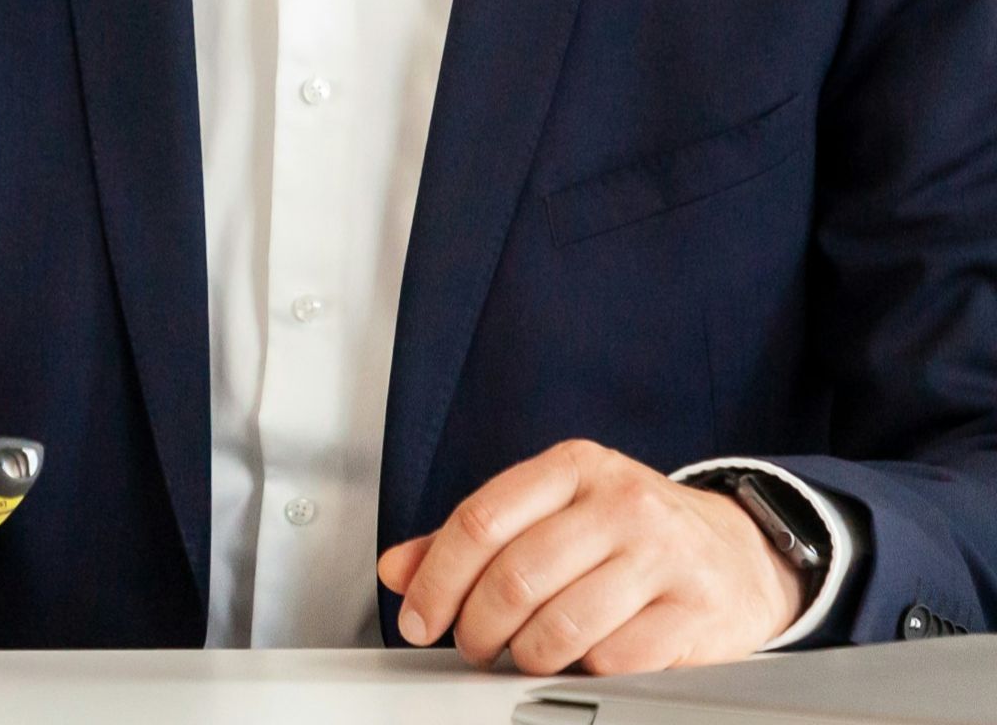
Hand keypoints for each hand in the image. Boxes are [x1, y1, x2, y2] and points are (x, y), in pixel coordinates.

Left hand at [377, 440, 805, 675]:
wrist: (739, 555)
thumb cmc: (629, 535)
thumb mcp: (553, 515)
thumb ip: (475, 539)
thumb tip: (399, 568)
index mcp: (575, 467)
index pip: (481, 520)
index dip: (437, 579)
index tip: (419, 617)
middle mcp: (622, 503)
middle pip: (515, 578)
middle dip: (475, 628)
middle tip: (471, 646)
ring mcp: (664, 556)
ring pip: (559, 625)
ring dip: (524, 656)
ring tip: (522, 655)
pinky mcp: (696, 612)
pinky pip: (611, 659)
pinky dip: (582, 671)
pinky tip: (580, 660)